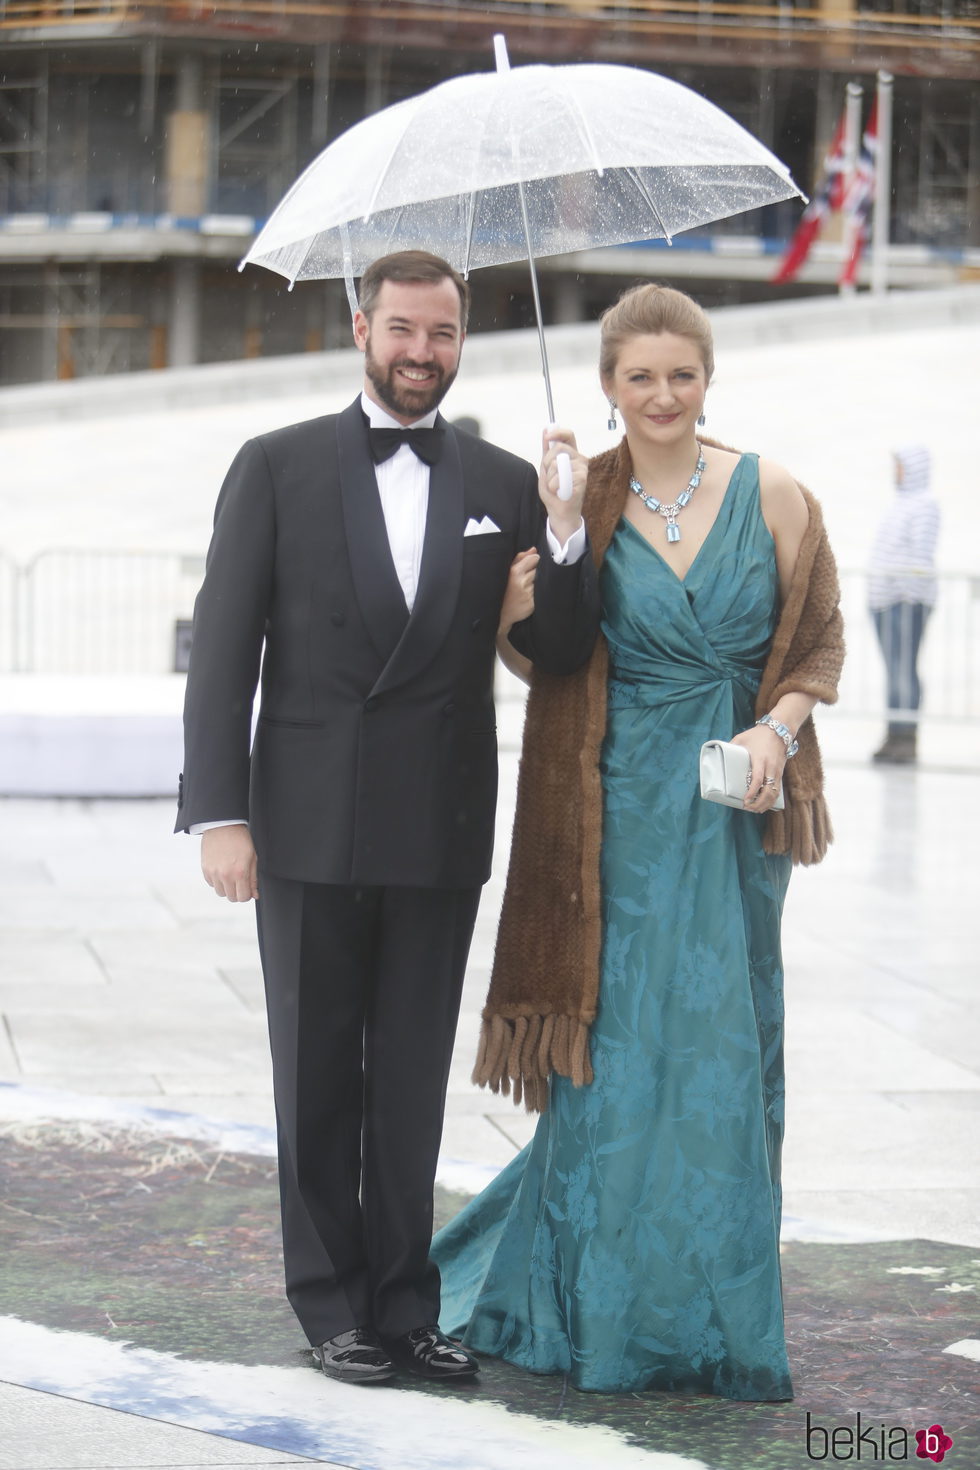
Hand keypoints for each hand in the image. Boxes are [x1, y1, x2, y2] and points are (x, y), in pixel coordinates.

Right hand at [201, 824, 258, 901]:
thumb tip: (254, 894)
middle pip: (231, 898)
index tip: (248, 889)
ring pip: (220, 893)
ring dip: (226, 888)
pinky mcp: (205, 869)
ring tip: (230, 876)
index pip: (243, 897)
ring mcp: (213, 873)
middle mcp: (225, 875)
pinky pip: (211, 884)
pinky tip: (222, 870)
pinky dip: (217, 881)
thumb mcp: (252, 858)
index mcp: (240, 872)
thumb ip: (253, 879)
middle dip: (238, 892)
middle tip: (240, 882)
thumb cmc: (240, 839)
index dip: (247, 895)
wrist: (223, 826)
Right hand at [498, 548, 538, 633]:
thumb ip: (520, 559)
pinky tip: (526, 597)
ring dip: (534, 585)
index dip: (532, 562)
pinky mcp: (532, 604)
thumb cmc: (502, 590)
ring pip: (539, 582)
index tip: (528, 566)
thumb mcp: (507, 572)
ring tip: (523, 589)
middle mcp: (522, 582)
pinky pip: (539, 594)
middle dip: (532, 574)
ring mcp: (528, 594)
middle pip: (537, 570)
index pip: (533, 559)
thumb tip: (533, 549)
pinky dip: (535, 595)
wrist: (499, 614)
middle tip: (523, 580)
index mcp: (515, 572)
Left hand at [539, 426, 586, 542]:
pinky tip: (561, 492)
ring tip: (556, 487)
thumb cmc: (554, 491)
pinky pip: (562, 477)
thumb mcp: (546, 469)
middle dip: (548, 462)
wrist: (559, 511)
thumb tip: (545, 430)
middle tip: (549, 476)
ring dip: (551, 478)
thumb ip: (546, 452)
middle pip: (559, 448)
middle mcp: (579, 458)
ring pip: (558, 464)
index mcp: (571, 454)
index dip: (558, 432)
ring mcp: (582, 468)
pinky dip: (555, 486)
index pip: (568, 436)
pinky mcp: (582, 478)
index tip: (547, 436)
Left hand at [730, 725, 786, 811]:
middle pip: (768, 791)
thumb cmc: (758, 734)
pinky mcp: (781, 773)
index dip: (752, 792)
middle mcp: (771, 767)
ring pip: (775, 793)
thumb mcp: (741, 738)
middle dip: (759, 803)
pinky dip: (772, 799)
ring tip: (755, 809)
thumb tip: (718, 756)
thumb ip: (731, 747)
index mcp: (760, 760)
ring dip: (765, 804)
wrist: (779, 730)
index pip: (757, 780)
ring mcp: (777, 771)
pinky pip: (778, 789)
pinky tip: (764, 805)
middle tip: (748, 807)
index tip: (745, 800)